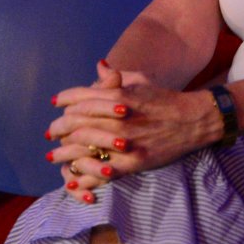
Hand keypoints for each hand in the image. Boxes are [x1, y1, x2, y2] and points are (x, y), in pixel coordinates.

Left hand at [45, 59, 220, 198]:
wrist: (193, 120)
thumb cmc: (165, 99)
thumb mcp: (141, 82)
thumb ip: (116, 77)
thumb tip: (99, 66)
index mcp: (118, 95)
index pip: (80, 96)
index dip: (64, 99)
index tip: (56, 103)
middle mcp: (117, 117)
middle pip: (75, 122)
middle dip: (58, 127)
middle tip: (50, 133)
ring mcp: (123, 141)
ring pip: (82, 147)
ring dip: (63, 153)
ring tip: (54, 156)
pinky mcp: (131, 162)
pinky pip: (99, 171)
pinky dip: (83, 175)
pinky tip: (72, 177)